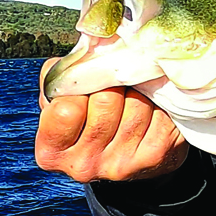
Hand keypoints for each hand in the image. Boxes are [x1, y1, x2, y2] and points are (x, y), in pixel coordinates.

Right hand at [35, 58, 188, 181]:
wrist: (126, 154)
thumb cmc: (88, 116)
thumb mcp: (62, 99)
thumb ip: (63, 76)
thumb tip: (89, 51)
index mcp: (52, 151)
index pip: (65, 110)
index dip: (80, 89)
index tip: (86, 91)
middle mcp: (83, 165)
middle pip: (106, 102)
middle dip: (113, 86)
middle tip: (115, 90)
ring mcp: (121, 164)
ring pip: (137, 105)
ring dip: (139, 93)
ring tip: (134, 98)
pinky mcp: (154, 157)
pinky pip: (162, 114)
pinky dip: (160, 104)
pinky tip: (153, 108)